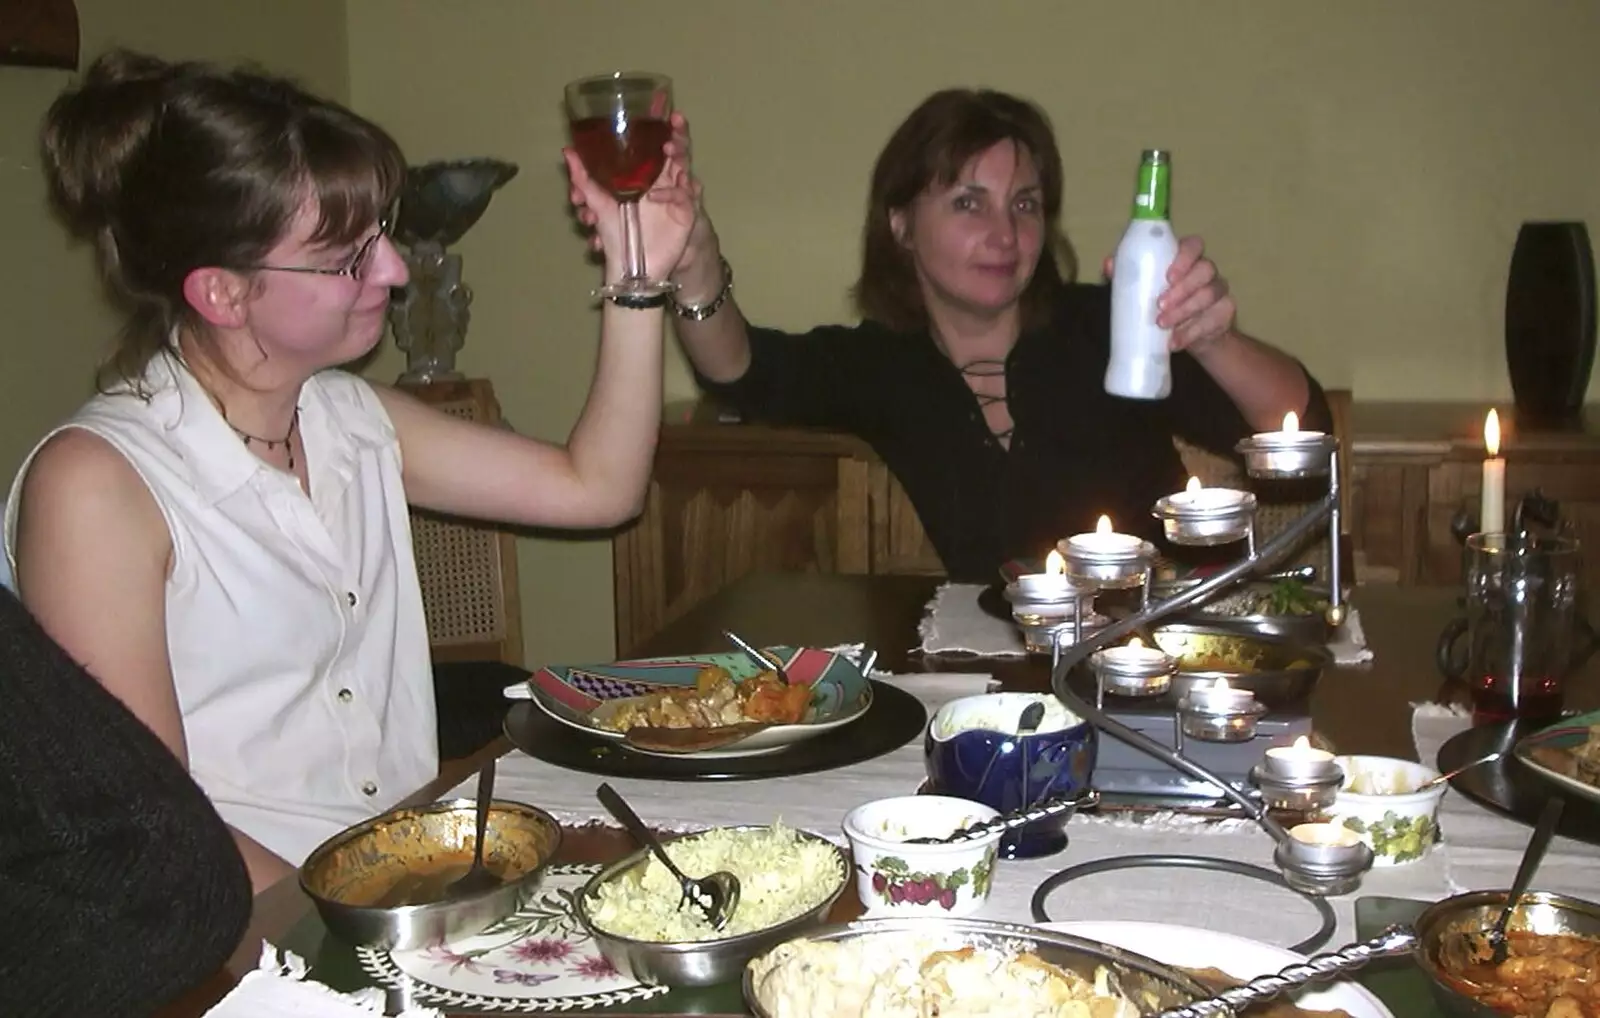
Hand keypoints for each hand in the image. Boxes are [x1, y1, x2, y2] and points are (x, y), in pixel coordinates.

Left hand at [564, 126, 697, 284]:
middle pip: (680, 153)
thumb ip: (583, 177)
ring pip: (687, 170)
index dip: (668, 129)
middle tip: (676, 121)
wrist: (630, 265)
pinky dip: (671, 193)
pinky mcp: (686, 215)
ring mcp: (678, 198)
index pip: (662, 147)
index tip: (668, 108)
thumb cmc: (616, 234)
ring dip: (681, 156)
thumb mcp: (595, 201)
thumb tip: (567, 150)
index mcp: (649, 176)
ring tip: (670, 149)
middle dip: (680, 135)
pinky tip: (654, 196)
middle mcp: (666, 183)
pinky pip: (685, 197)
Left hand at [1101, 234, 1236, 353]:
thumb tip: (1109, 264)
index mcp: (1186, 259)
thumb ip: (1128, 275)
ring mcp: (1218, 291)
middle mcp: (1206, 271)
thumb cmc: (1162, 304)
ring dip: (1184, 311)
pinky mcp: (1224, 313)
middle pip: (1204, 270)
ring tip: (1162, 325)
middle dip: (1181, 289)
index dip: (1184, 258)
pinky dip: (1191, 333)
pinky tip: (1174, 342)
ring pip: (1209, 294)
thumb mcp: (1142, 289)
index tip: (1168, 276)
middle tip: (1160, 306)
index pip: (1193, 245)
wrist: (1187, 336)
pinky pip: (1212, 320)